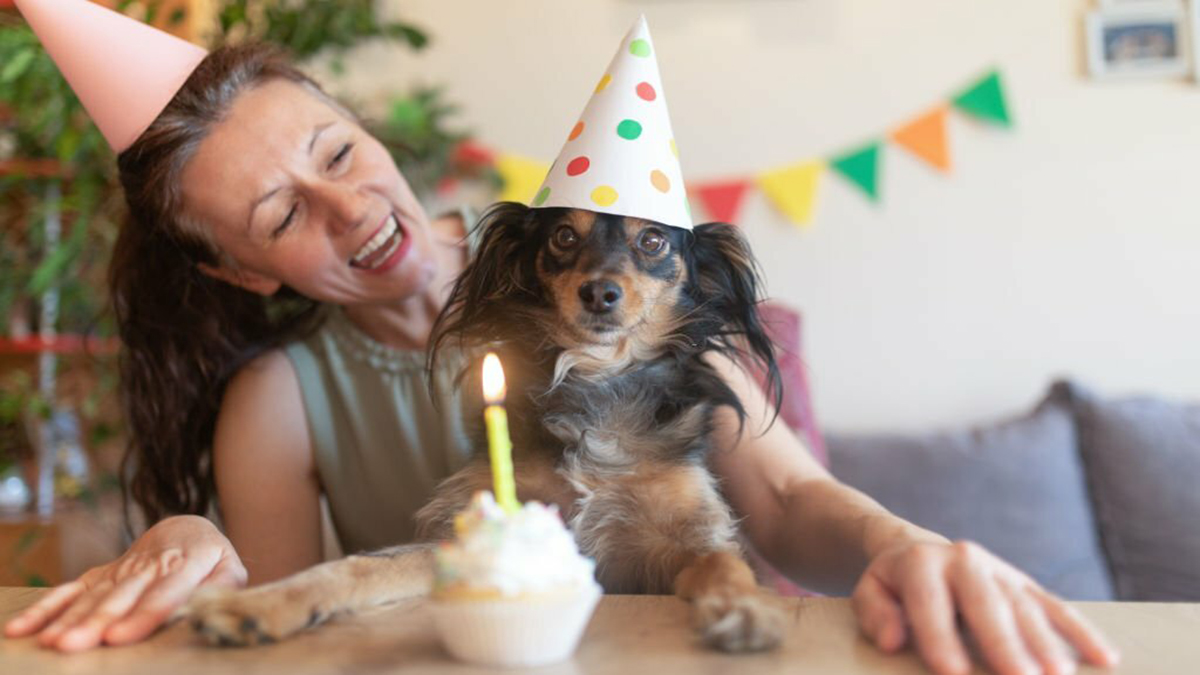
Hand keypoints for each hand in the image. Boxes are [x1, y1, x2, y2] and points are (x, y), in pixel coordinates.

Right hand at [3, 514, 245, 651]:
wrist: (185, 529)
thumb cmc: (211, 558)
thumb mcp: (230, 568)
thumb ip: (223, 586)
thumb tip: (211, 605)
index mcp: (187, 562)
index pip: (165, 592)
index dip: (142, 615)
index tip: (119, 638)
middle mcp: (149, 565)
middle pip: (122, 597)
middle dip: (97, 621)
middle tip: (74, 644)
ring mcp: (121, 569)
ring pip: (93, 595)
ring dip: (69, 619)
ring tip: (51, 643)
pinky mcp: (101, 574)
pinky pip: (71, 590)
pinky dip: (46, 608)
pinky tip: (22, 628)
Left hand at [852, 540, 1118, 674]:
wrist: (921, 552)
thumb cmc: (894, 586)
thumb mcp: (871, 592)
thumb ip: (876, 614)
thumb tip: (893, 639)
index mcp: (922, 562)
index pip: (930, 601)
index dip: (940, 638)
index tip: (951, 672)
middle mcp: (965, 560)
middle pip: (987, 604)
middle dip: (1004, 644)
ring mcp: (1001, 572)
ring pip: (1025, 607)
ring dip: (1045, 644)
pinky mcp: (1026, 586)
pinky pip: (1057, 608)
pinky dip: (1081, 632)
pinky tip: (1103, 658)